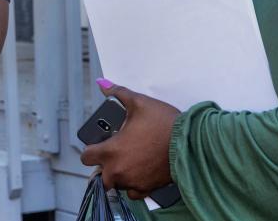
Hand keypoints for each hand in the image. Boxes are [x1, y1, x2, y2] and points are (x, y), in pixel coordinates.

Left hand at [80, 79, 180, 198]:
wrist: (190, 143)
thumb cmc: (163, 123)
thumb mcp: (140, 103)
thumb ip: (118, 94)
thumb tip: (103, 85)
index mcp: (110, 151)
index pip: (86, 157)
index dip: (91, 149)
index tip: (100, 143)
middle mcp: (117, 171)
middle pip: (101, 174)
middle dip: (106, 164)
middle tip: (117, 151)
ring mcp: (132, 182)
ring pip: (116, 183)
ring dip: (119, 174)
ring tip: (131, 159)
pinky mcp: (146, 189)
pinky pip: (132, 192)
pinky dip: (133, 185)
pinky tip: (139, 171)